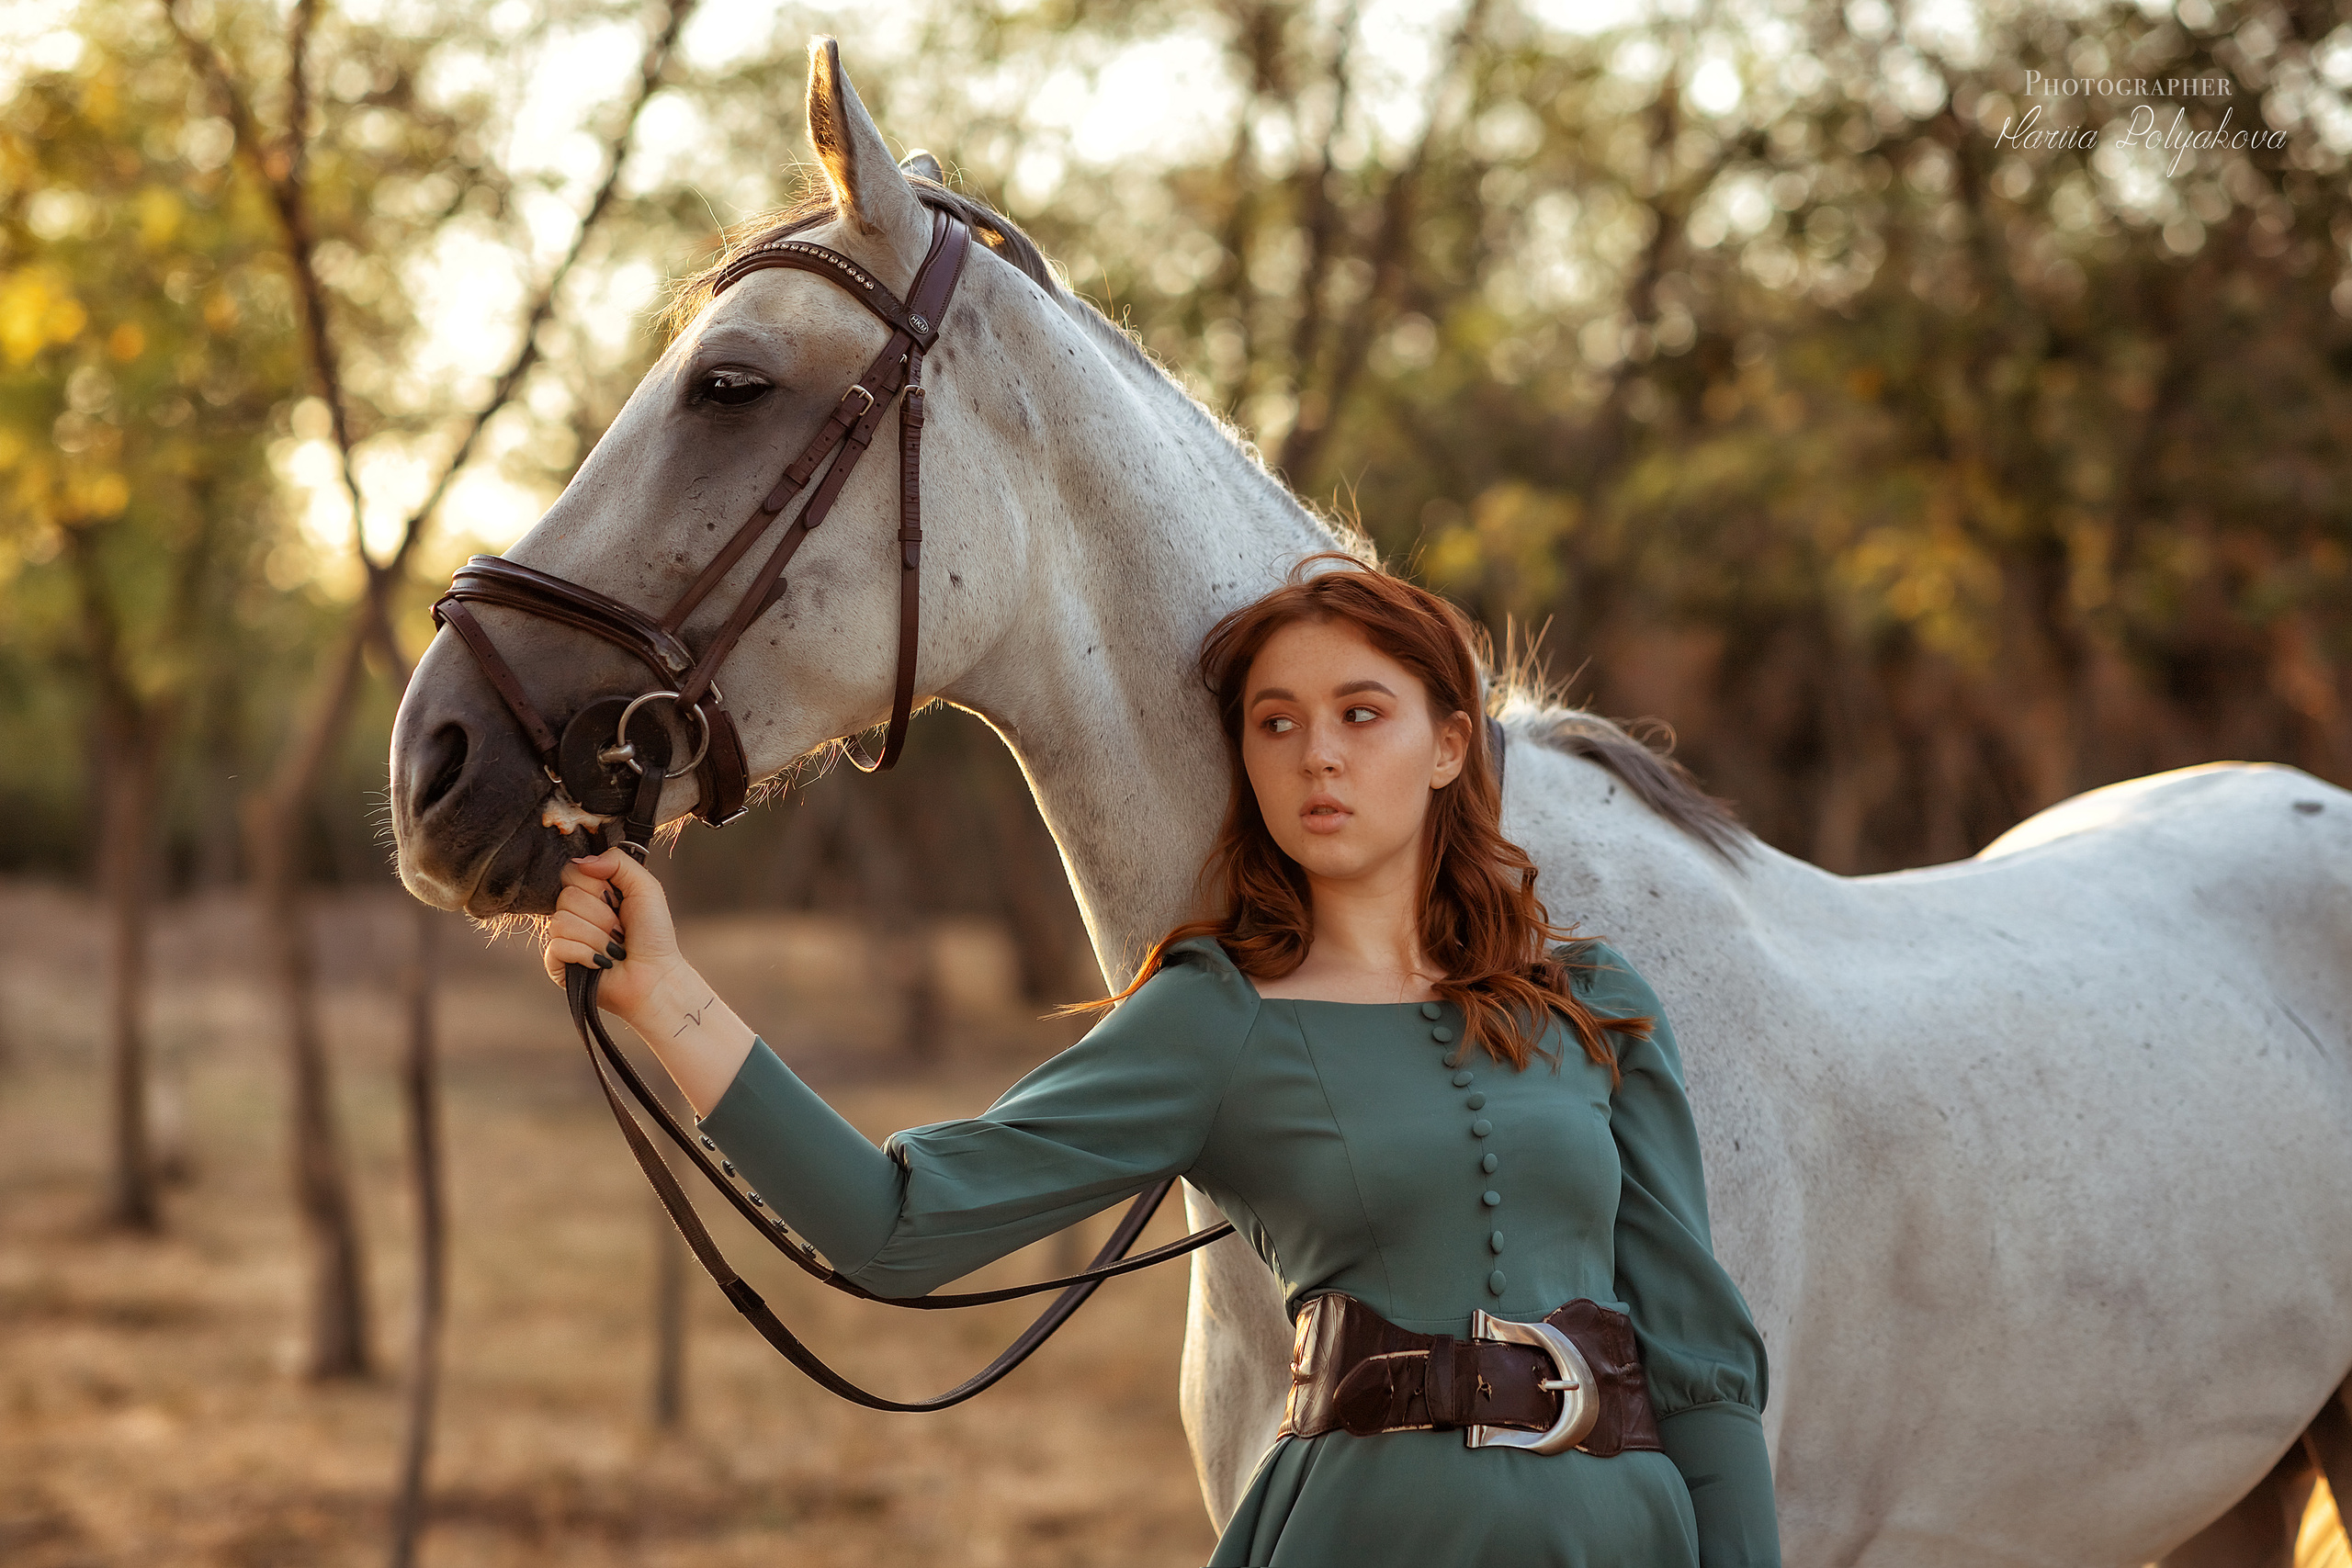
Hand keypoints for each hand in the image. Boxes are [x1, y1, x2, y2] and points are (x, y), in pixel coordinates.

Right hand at [543, 847, 683, 1020]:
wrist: (655, 976)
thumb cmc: (653, 934)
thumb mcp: (645, 887)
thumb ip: (618, 861)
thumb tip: (581, 862)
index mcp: (591, 891)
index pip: (572, 871)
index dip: (597, 885)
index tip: (617, 899)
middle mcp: (574, 911)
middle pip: (567, 896)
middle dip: (602, 915)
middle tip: (620, 929)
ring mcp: (563, 937)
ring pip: (561, 921)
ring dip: (598, 937)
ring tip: (614, 948)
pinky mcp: (557, 962)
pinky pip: (557, 946)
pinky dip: (586, 954)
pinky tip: (601, 962)